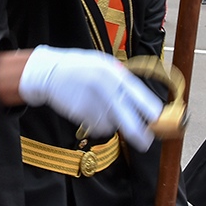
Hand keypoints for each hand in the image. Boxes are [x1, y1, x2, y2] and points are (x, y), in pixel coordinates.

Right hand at [18, 46, 162, 150]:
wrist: (47, 71)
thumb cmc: (78, 67)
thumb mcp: (102, 63)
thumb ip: (120, 78)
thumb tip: (140, 97)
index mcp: (112, 73)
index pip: (137, 93)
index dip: (149, 108)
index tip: (157, 118)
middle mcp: (104, 88)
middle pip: (127, 117)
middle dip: (138, 132)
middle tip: (145, 142)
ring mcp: (91, 102)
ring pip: (111, 124)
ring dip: (112, 123)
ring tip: (102, 109)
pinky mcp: (80, 113)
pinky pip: (96, 126)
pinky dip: (97, 125)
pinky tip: (90, 112)